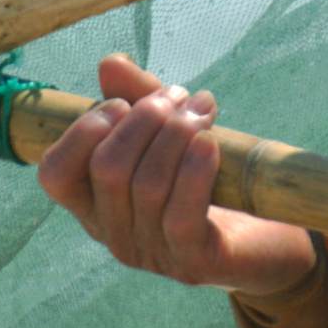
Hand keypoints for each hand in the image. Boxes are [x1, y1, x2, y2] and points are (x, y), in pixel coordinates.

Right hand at [35, 54, 324, 297]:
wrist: (272, 235)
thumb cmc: (212, 178)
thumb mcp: (171, 133)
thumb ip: (137, 98)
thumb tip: (109, 64)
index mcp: (96, 204)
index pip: (55, 175)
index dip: (82, 132)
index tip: (125, 103)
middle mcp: (115, 234)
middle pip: (108, 169)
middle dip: (145, 119)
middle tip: (180, 96)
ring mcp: (153, 254)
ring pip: (146, 186)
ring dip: (177, 134)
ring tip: (204, 108)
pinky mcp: (193, 263)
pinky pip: (181, 215)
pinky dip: (195, 171)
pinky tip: (212, 143)